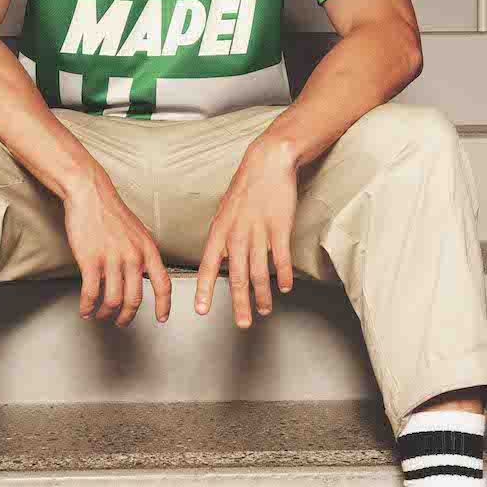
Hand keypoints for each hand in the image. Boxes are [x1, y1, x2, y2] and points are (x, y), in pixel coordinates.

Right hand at [63, 168, 171, 326]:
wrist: (90, 195)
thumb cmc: (111, 212)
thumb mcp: (137, 232)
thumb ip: (142, 254)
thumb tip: (143, 275)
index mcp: (148, 250)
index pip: (163, 284)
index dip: (164, 305)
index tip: (162, 318)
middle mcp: (133, 257)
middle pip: (135, 299)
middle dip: (127, 317)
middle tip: (121, 322)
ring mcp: (112, 260)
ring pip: (113, 300)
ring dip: (105, 313)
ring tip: (100, 314)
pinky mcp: (91, 261)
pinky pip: (91, 293)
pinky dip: (87, 306)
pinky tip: (85, 309)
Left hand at [194, 139, 296, 326]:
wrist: (266, 163)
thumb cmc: (246, 189)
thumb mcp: (225, 214)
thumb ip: (222, 240)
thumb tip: (218, 263)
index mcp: (220, 231)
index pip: (208, 265)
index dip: (204, 289)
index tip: (201, 311)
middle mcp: (236, 233)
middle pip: (236, 275)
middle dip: (239, 303)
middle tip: (243, 323)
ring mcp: (258, 230)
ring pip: (259, 271)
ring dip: (262, 294)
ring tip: (264, 309)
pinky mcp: (280, 226)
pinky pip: (281, 257)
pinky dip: (283, 275)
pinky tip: (284, 287)